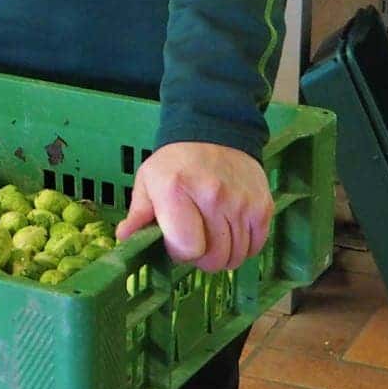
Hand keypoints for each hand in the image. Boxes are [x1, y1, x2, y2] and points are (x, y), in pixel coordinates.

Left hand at [116, 141, 271, 272]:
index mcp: (177, 192)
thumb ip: (138, 214)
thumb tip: (124, 238)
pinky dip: (244, 248)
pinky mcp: (263, 206)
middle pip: (214, 258)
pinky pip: (256, 247)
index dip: (180, 253)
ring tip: (213, 236)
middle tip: (196, 240)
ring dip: (224, 255)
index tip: (177, 241)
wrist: (216, 131)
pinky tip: (231, 233)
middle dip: (202, 258)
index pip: (187, 248)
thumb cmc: (176, 162)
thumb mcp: (148, 181)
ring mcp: (241, 203)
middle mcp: (213, 197)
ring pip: (236, 257)